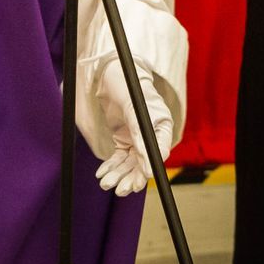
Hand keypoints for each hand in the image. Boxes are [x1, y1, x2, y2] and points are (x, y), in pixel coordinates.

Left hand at [94, 59, 171, 196]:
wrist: (112, 73)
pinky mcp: (124, 138)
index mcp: (162, 125)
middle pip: (144, 161)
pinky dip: (111, 166)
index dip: (150, 165)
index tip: (143, 178)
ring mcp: (137, 138)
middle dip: (132, 177)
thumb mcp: (133, 107)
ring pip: (130, 163)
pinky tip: (102, 174)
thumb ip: (139, 131)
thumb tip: (145, 158)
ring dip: (119, 174)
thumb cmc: (127, 85)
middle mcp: (151, 135)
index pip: (159, 150)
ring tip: (106, 184)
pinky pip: (119, 157)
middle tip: (121, 190)